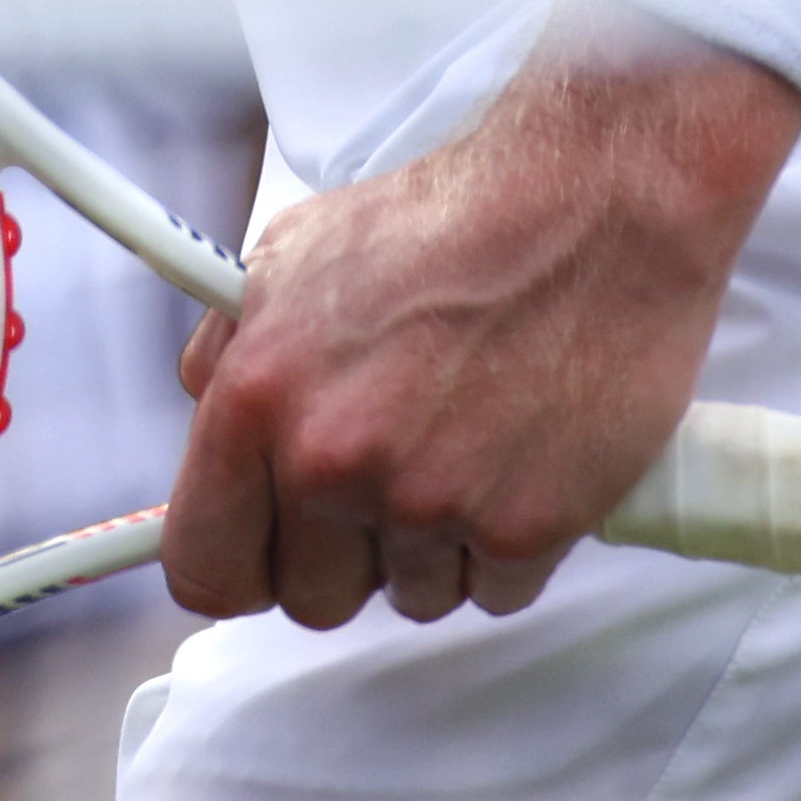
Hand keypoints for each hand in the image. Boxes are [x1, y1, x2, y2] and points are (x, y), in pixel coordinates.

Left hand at [160, 19, 800, 628]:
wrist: (595, 203)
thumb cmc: (460, 219)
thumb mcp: (298, 253)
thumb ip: (233, 348)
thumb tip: (208, 415)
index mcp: (259, 398)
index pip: (205, 565)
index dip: (238, 565)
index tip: (265, 556)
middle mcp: (332, 460)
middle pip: (312, 598)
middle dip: (349, 550)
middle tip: (392, 473)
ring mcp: (427, 502)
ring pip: (410, 596)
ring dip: (435, 542)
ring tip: (468, 441)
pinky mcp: (521, 529)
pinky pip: (493, 591)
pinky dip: (509, 545)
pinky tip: (520, 460)